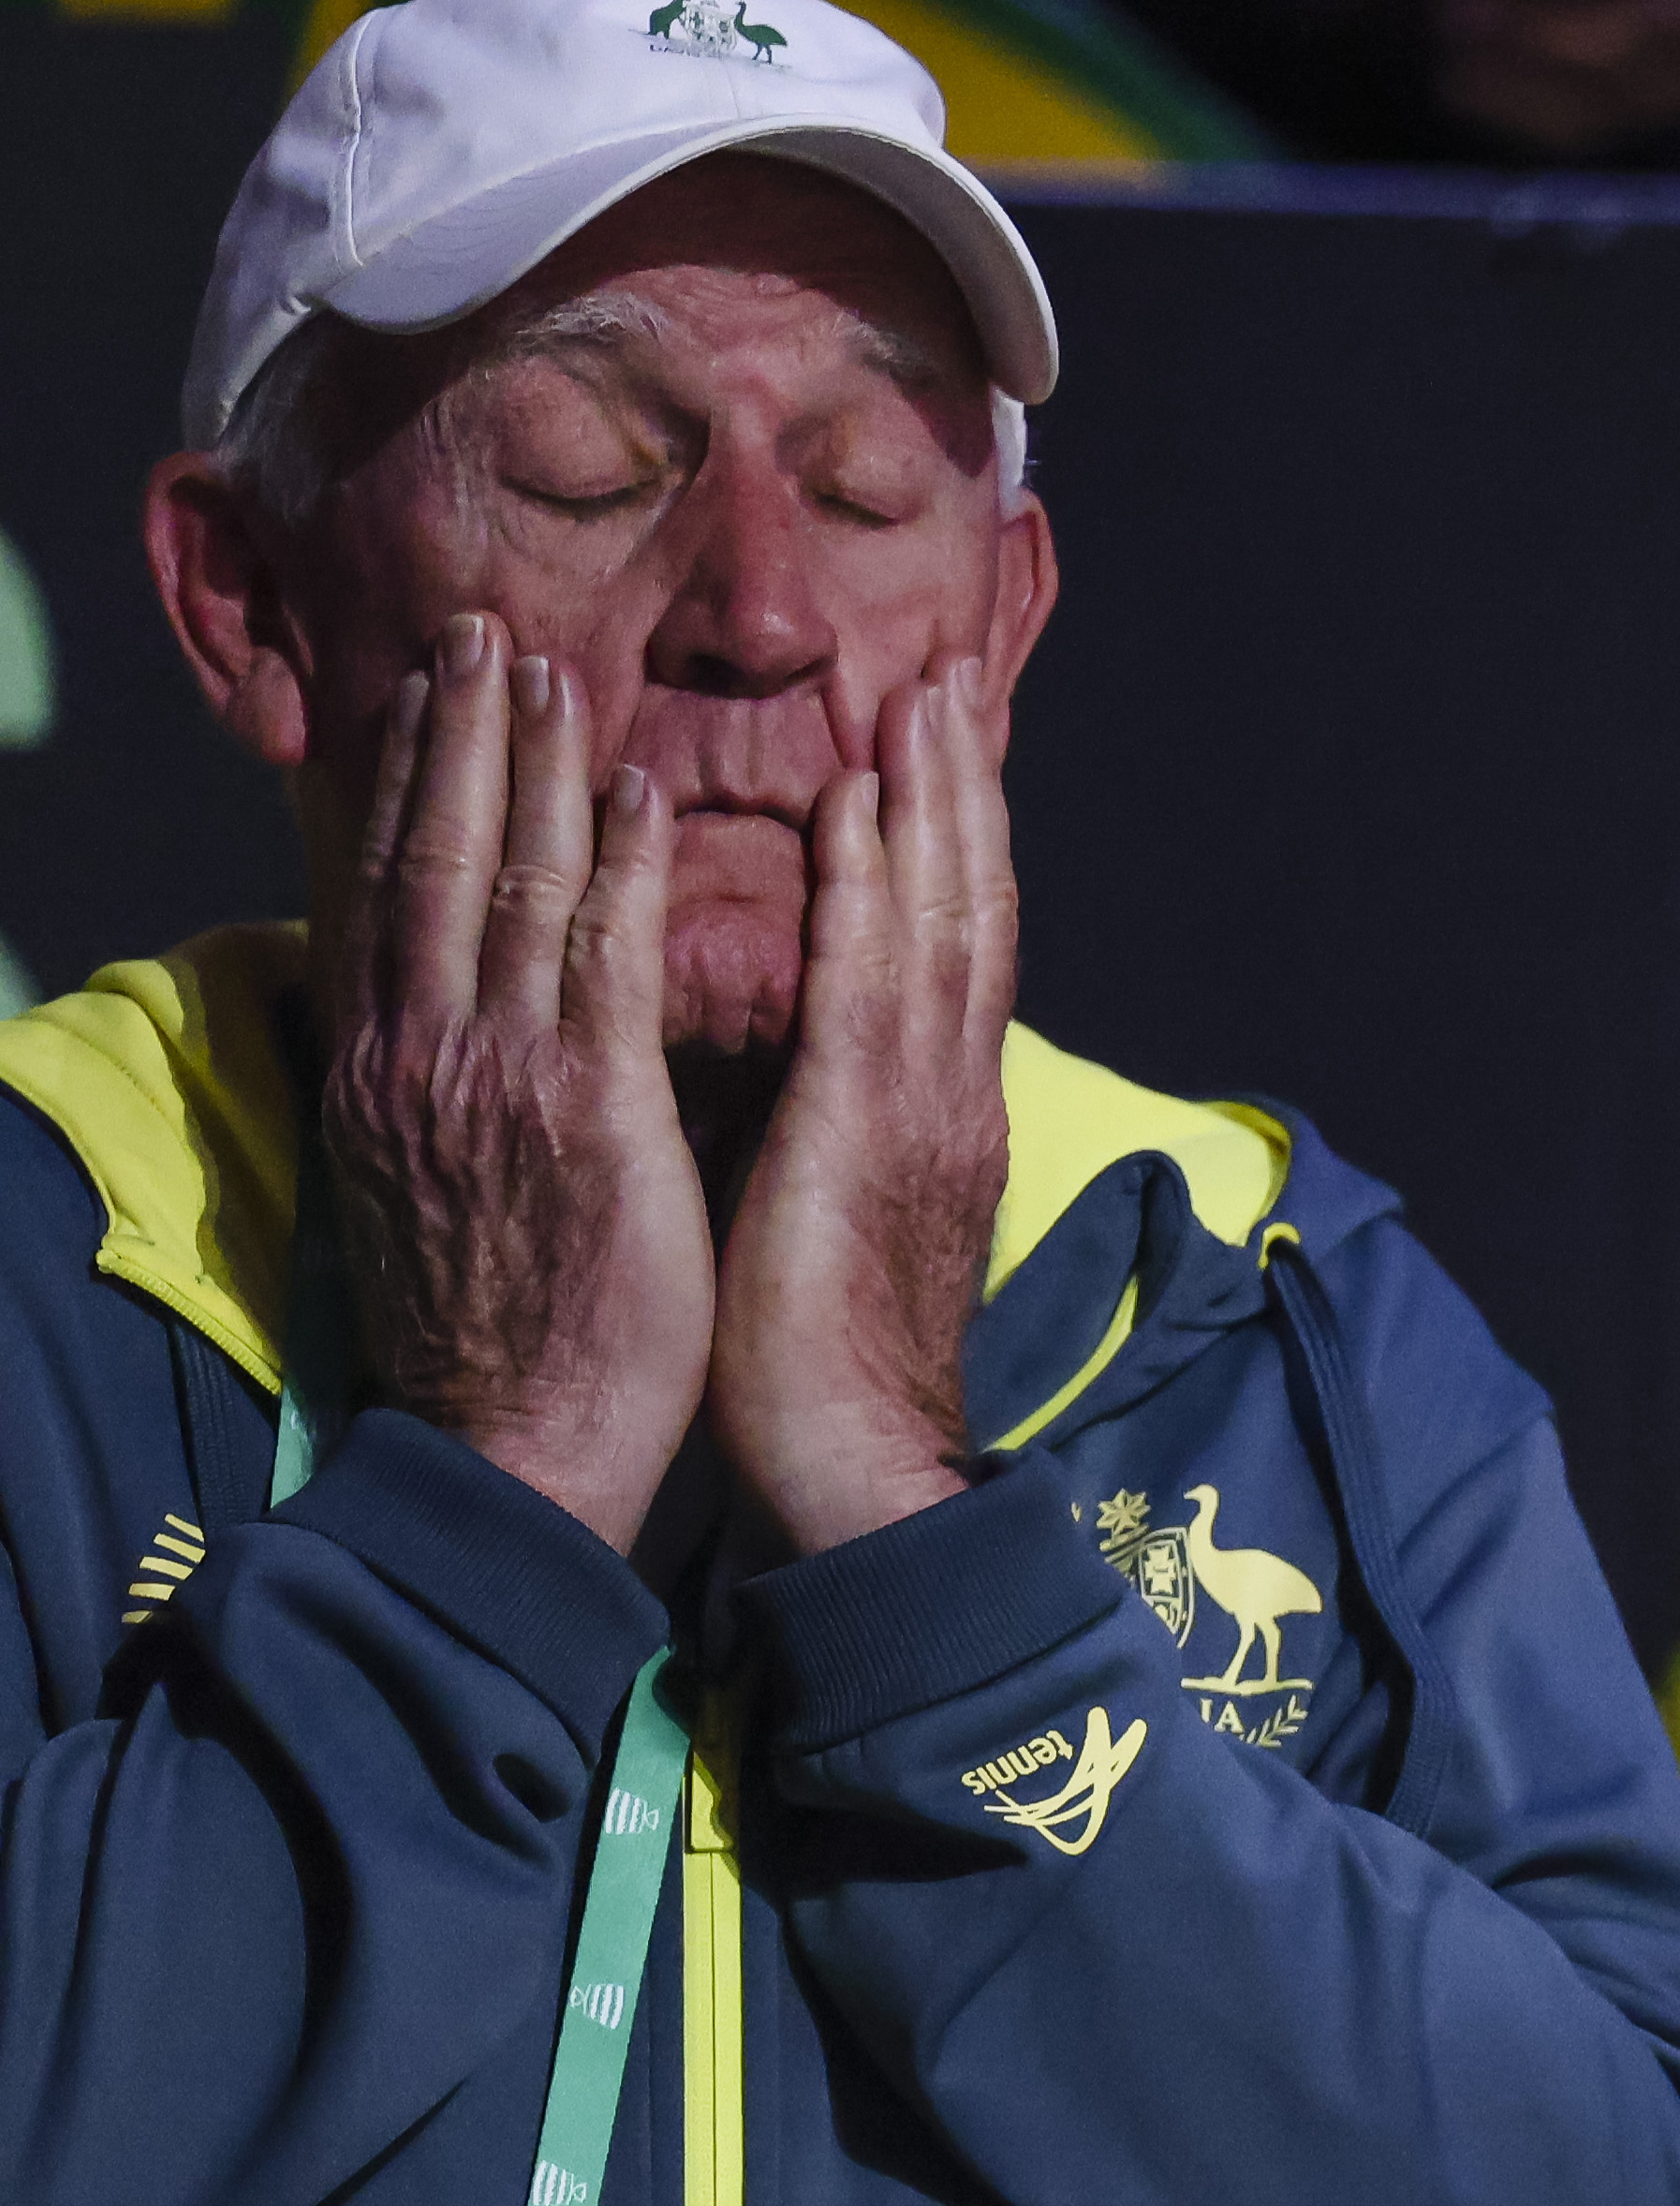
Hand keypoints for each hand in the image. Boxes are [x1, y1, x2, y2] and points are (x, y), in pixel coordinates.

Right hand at [311, 620, 714, 1552]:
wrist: (521, 1444)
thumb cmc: (498, 1325)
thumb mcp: (423, 1181)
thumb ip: (432, 1084)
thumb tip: (435, 1012)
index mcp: (390, 1067)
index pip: (387, 889)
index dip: (406, 782)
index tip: (423, 694)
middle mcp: (428, 1052)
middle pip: (432, 857)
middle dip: (457, 737)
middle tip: (478, 633)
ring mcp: (504, 1077)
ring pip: (509, 884)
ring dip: (533, 766)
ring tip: (551, 671)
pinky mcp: (591, 1114)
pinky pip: (606, 963)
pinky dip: (616, 868)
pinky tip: (638, 792)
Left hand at [710, 665, 1010, 1552]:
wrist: (856, 1470)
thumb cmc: (822, 1367)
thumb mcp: (833, 1220)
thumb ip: (833, 1129)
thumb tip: (796, 1063)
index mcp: (939, 1120)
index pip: (952, 955)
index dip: (950, 849)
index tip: (936, 754)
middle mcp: (950, 1096)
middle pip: (969, 912)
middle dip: (961, 793)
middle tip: (951, 678)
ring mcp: (922, 1110)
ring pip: (937, 921)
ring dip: (931, 801)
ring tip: (921, 698)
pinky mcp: (869, 1131)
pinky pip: (871, 979)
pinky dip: (871, 884)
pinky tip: (858, 806)